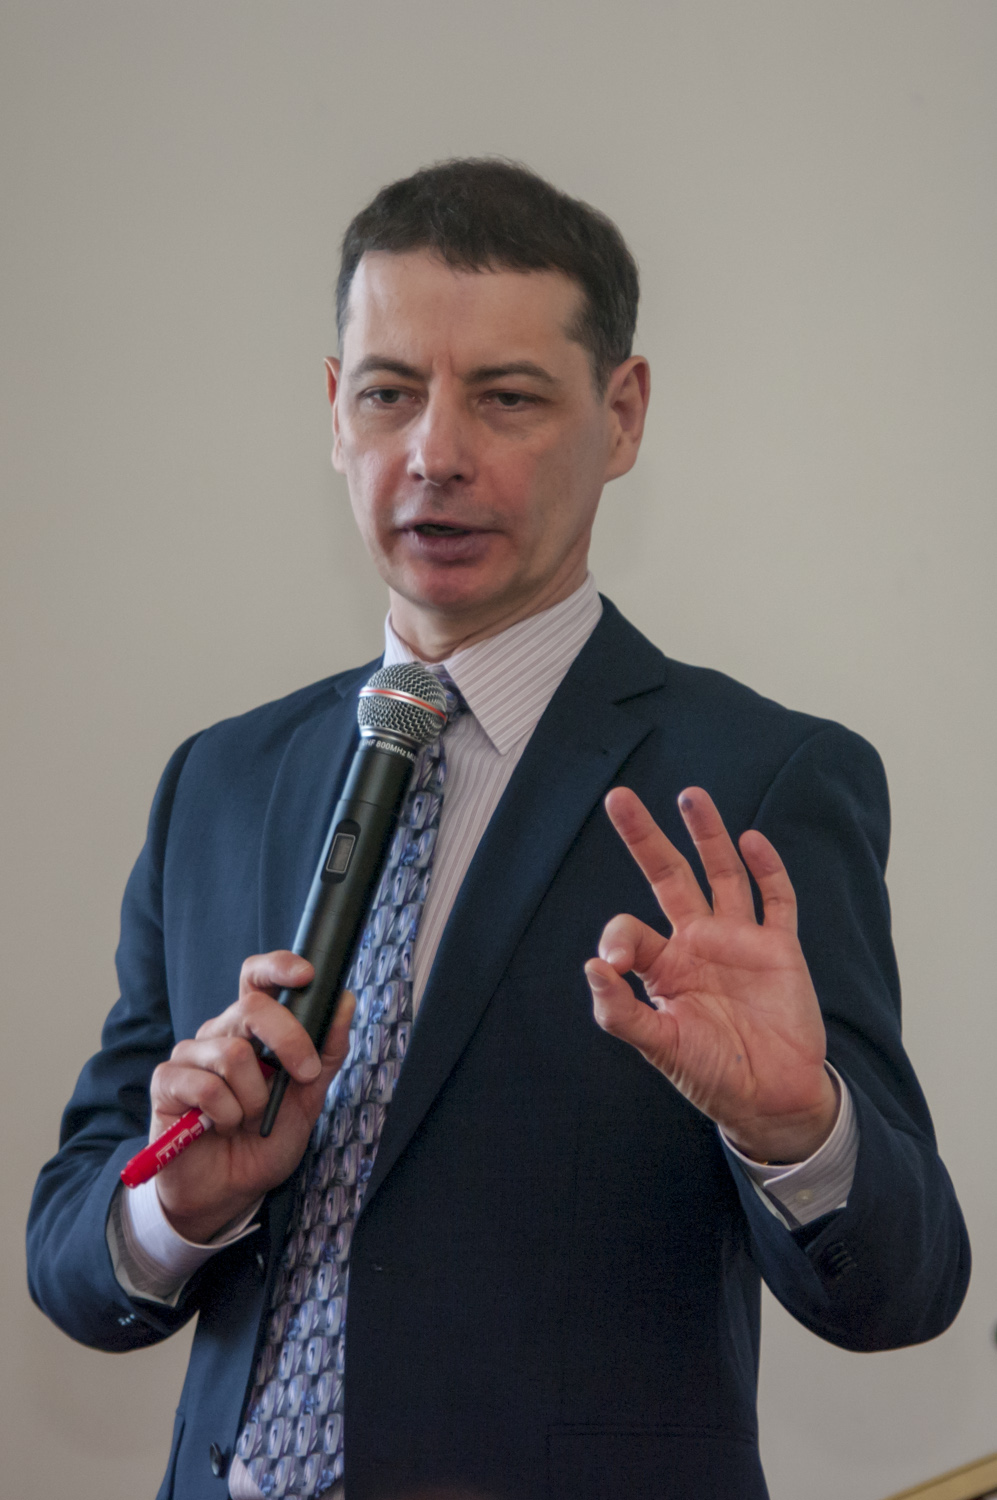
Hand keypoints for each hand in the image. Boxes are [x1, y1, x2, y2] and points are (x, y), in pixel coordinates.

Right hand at [149, 952, 354, 1242]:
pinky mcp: (167, 1082)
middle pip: (251, 1007)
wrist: (229, 1192)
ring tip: (250, 1120)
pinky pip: (206, 1085)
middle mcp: (219, 1032)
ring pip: (233, 1053)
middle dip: (288, 1040)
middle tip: (303, 1076)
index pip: (256, 978)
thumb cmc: (266, 1140)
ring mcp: (190, 1055)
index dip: (279, 966)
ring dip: (254, 1097)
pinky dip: (226, 1114)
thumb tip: (344, 1001)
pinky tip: (221, 1128)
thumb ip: (326, 1052)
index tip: (307, 975)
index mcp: (251, 1029)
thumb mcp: (308, 1098)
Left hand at [585, 787, 837, 1163]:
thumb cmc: (712, 1075)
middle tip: (618, 798)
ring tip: (689, 795)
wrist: (773, 1099)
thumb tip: (591, 967)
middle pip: (669, 876)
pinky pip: (776, 900)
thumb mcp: (659, 1047)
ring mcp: (740, 941)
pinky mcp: (780, 949)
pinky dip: (768, 869)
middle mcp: (698, 943)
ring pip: (722, 874)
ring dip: (707, 835)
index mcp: (664, 965)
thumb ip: (622, 1012)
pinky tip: (752, 840)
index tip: (612, 966)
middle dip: (644, 838)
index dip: (617, 936)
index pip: (631, 931)